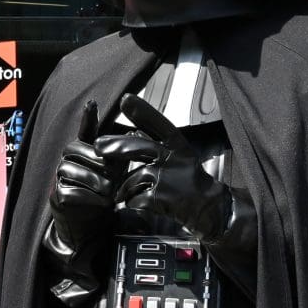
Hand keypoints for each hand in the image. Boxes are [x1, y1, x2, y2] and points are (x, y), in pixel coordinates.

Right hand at [45, 102, 115, 257]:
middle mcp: (68, 160)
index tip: (93, 103)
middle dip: (99, 165)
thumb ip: (120, 157)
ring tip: (110, 194)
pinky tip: (101, 203)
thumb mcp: (115, 174)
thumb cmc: (102, 195)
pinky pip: (72, 190)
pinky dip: (90, 198)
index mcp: (84, 152)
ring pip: (74, 170)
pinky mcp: (57, 195)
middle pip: (78, 150)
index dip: (87, 117)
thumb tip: (135, 135)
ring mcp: (59, 177)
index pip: (84, 131)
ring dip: (97, 183)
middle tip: (114, 180)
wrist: (89, 224)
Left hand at [95, 93, 230, 239]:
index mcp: (179, 147)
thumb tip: (131, 131)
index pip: (160, 125)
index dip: (143, 112)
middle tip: (98, 146)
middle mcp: (174, 159)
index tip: (125, 99)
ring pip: (132, 178)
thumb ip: (157, 144)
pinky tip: (136, 202)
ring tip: (123, 193)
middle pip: (139, 147)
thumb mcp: (179, 156)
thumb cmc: (189, 180)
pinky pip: (135, 198)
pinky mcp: (163, 198)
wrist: (208, 208)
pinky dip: (131, 201)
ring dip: (124, 187)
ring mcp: (168, 179)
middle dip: (116, 146)